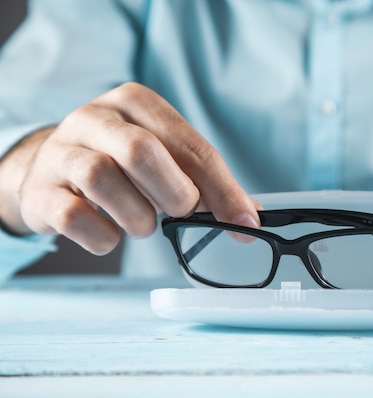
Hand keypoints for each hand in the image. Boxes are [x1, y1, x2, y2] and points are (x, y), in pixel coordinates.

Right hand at [0, 82, 259, 253]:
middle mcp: (95, 118)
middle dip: (174, 194)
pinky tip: (111, 236)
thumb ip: (205, 184)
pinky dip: (103, 237)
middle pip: (141, 151)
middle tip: (181, 213)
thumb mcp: (164, 159)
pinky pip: (74, 216)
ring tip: (143, 224)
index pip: (190, 146)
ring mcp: (62, 151)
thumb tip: (248, 218)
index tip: (244, 223)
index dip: (223, 189)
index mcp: (136, 103)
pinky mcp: (41, 190)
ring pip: (101, 178)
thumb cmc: (121, 164)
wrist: (51, 170)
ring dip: (137, 216)